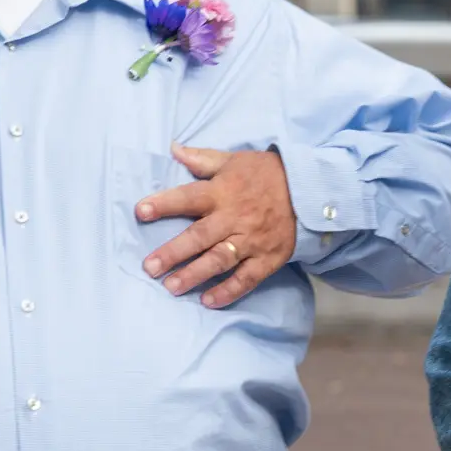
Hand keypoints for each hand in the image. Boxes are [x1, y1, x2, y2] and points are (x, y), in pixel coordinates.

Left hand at [139, 145, 295, 308]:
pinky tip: (208, 301)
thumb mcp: (233, 160)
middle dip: (173, 253)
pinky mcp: (267, 258)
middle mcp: (234, 218)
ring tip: (172, 287)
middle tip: (150, 267)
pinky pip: (246, 278)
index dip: (164, 204)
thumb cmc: (265, 174)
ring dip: (195, 274)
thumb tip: (173, 149)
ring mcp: (251, 241)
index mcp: (222, 192)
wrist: (308, 188)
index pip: (188, 197)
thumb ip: (202, 159)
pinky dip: (228, 291)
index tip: (141, 211)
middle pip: (199, 237)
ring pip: (219, 260)